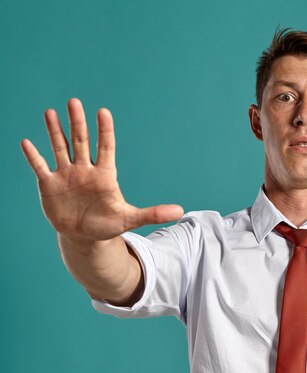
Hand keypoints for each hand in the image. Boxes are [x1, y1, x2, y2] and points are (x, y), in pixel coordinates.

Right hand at [21, 98, 182, 240]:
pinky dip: (34, 156)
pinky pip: (40, 167)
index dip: (104, 130)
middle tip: (74, 101)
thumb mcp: (130, 219)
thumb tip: (180, 212)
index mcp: (105, 174)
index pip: (106, 147)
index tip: (103, 111)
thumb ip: (153, 213)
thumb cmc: (107, 224)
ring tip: (50, 112)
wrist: (83, 236)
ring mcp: (66, 175)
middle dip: (78, 122)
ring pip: (60, 148)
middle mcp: (84, 169)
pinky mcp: (49, 185)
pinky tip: (26, 142)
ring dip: (55, 131)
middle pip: (81, 141)